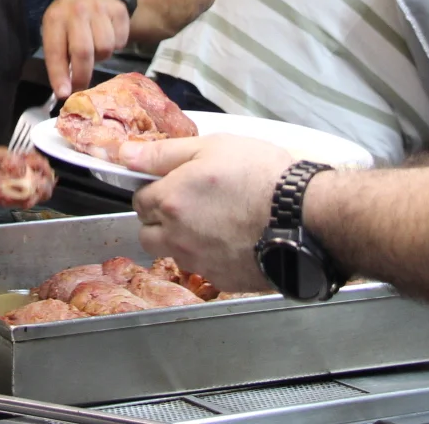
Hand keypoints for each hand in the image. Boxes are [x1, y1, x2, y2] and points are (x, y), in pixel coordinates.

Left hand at [41, 0, 131, 97]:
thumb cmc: (73, 21)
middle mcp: (76, 10)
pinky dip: (116, 46)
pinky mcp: (119, 11)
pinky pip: (120, 42)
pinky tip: (108, 36)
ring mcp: (99, 9)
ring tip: (95, 48)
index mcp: (55, 17)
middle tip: (82, 87)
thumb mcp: (58, 31)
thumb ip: (59, 56)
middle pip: (82, 52)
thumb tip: (64, 91)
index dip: (59, 75)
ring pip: (104, 48)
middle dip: (82, 75)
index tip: (64, 94)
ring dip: (101, 56)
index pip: (55, 51)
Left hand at [121, 133, 297, 292]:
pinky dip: (210, 256)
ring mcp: (199, 262)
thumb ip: (161, 153)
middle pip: (148, 231)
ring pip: (172, 252)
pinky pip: (202, 269)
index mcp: (170, 200)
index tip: (174, 184)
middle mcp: (177, 236)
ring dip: (181, 239)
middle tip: (191, 203)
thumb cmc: (262, 175)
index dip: (155, 189)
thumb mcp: (211, 147)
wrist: (304, 215)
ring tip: (213, 221)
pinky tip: (232, 238)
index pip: (139, 200)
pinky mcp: (222, 279)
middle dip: (161, 218)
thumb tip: (124, 155)